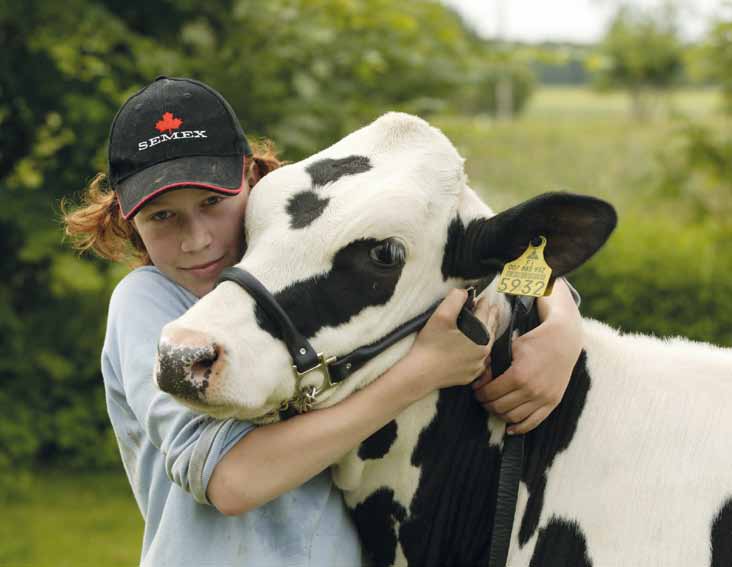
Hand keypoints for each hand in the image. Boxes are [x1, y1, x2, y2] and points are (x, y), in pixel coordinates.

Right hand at [404, 289, 496, 393]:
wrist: (420, 373)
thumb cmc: (430, 344)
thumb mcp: (441, 315)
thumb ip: (455, 299)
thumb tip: (464, 292)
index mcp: (481, 336)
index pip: (485, 314)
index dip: (484, 303)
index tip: (484, 298)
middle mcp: (484, 352)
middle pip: (490, 329)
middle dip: (491, 317)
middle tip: (493, 308)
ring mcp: (478, 366)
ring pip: (488, 345)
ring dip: (488, 333)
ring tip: (488, 325)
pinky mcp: (470, 375)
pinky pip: (480, 360)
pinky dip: (481, 350)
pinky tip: (478, 347)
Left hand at [472, 280, 582, 433]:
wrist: (563, 342)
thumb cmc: (534, 342)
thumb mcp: (510, 348)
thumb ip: (492, 365)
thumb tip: (478, 382)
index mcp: (518, 375)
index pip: (491, 393)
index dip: (480, 394)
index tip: (476, 391)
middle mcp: (531, 390)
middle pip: (499, 407)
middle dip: (487, 404)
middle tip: (482, 399)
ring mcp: (543, 399)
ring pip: (513, 417)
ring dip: (499, 415)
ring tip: (494, 407)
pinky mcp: (552, 403)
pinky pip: (533, 422)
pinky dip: (519, 428)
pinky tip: (509, 428)